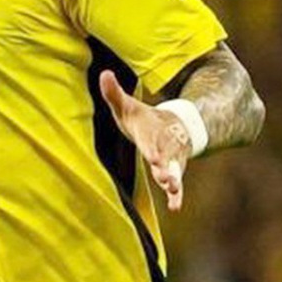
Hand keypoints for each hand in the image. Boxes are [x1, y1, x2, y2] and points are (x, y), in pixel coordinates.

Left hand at [99, 70, 191, 211]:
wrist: (173, 124)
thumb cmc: (141, 118)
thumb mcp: (127, 105)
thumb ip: (114, 93)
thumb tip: (104, 73)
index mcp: (149, 132)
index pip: (150, 141)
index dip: (152, 149)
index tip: (153, 157)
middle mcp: (163, 147)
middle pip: (165, 158)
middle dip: (164, 166)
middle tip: (164, 176)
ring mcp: (171, 160)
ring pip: (173, 171)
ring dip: (173, 180)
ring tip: (172, 189)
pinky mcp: (173, 171)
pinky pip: (177, 185)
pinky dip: (177, 196)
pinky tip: (175, 208)